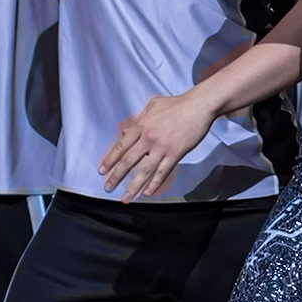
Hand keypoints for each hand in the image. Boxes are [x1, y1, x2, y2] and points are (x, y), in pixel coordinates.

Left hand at [99, 89, 216, 201]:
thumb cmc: (177, 104)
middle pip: (128, 161)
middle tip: (108, 187)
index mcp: (141, 125)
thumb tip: (126, 131)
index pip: (121, 146)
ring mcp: (162, 147)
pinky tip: (147, 193)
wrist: (199, 106)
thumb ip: (138, 118)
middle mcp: (148, 138)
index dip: (110, 160)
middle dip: (116, 176)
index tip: (102, 171)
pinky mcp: (175, 154)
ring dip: (133, 186)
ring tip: (125, 198)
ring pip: (144, 171)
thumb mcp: (152, 105)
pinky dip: (154, 184)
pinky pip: (162, 172)